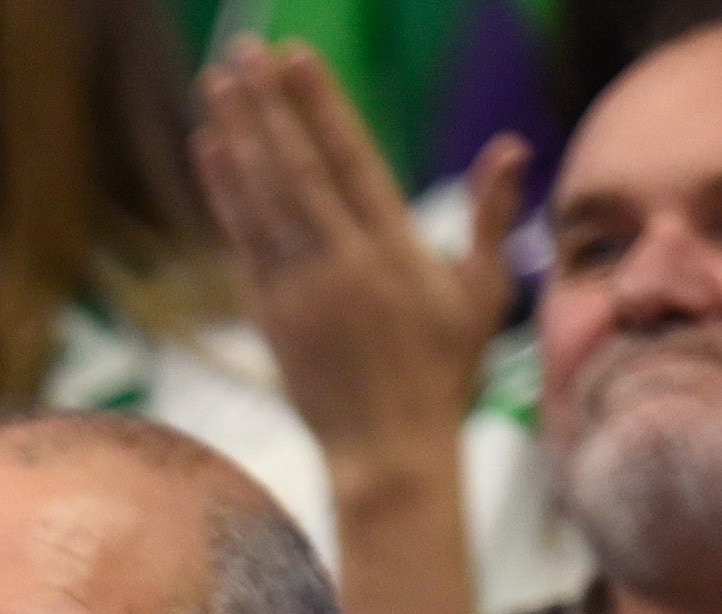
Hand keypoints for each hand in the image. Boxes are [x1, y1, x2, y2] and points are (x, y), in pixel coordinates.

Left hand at [196, 44, 520, 470]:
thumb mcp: (484, 294)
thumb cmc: (444, 375)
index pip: (349, 159)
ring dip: (236, 135)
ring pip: (261, 197)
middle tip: (241, 50)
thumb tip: (510, 146)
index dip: (316, 106)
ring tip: (215, 82)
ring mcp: (298, 288)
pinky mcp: (269, 313)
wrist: (388, 455)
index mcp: (393, 249)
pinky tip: (210, 149)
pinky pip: (242, 238)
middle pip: (294, 168)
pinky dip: (224, 192)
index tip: (294, 58)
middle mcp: (340, 262)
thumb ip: (492, 217)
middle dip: (266, 106)